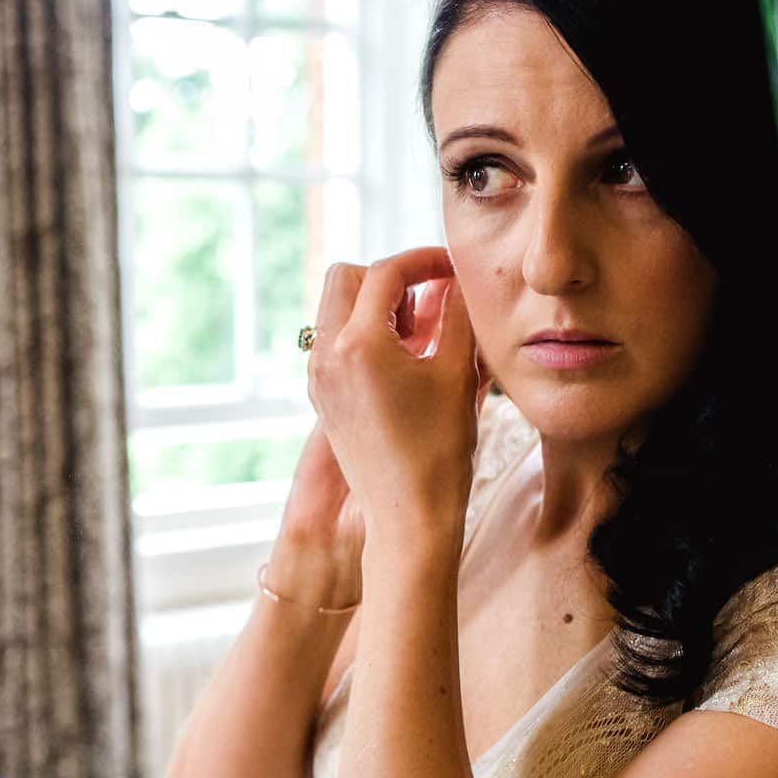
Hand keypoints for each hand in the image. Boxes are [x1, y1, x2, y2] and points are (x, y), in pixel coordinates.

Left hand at [306, 248, 479, 545]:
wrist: (409, 517)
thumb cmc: (440, 451)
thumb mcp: (458, 373)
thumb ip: (456, 314)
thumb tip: (452, 281)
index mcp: (357, 344)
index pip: (386, 272)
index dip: (424, 260)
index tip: (452, 268)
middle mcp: (326, 355)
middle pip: (346, 277)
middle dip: (389, 278)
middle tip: (430, 304)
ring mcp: (318, 377)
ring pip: (336, 309)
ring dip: (375, 306)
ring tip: (420, 339)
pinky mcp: (322, 397)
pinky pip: (335, 342)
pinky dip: (365, 335)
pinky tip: (404, 363)